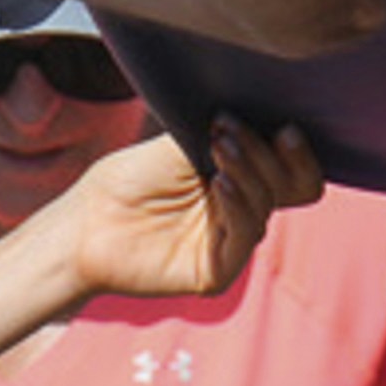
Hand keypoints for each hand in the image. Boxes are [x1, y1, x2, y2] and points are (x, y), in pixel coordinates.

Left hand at [41, 118, 304, 305]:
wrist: (87, 221)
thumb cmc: (130, 180)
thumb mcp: (183, 145)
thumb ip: (227, 135)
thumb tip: (267, 113)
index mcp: (244, 181)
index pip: (293, 172)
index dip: (298, 152)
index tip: (285, 126)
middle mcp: (244, 212)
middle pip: (292, 186)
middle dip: (268, 154)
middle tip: (232, 129)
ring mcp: (232, 243)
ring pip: (265, 206)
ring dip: (247, 169)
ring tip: (220, 145)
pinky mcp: (217, 272)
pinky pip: (243, 237)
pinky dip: (237, 205)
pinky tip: (219, 182)